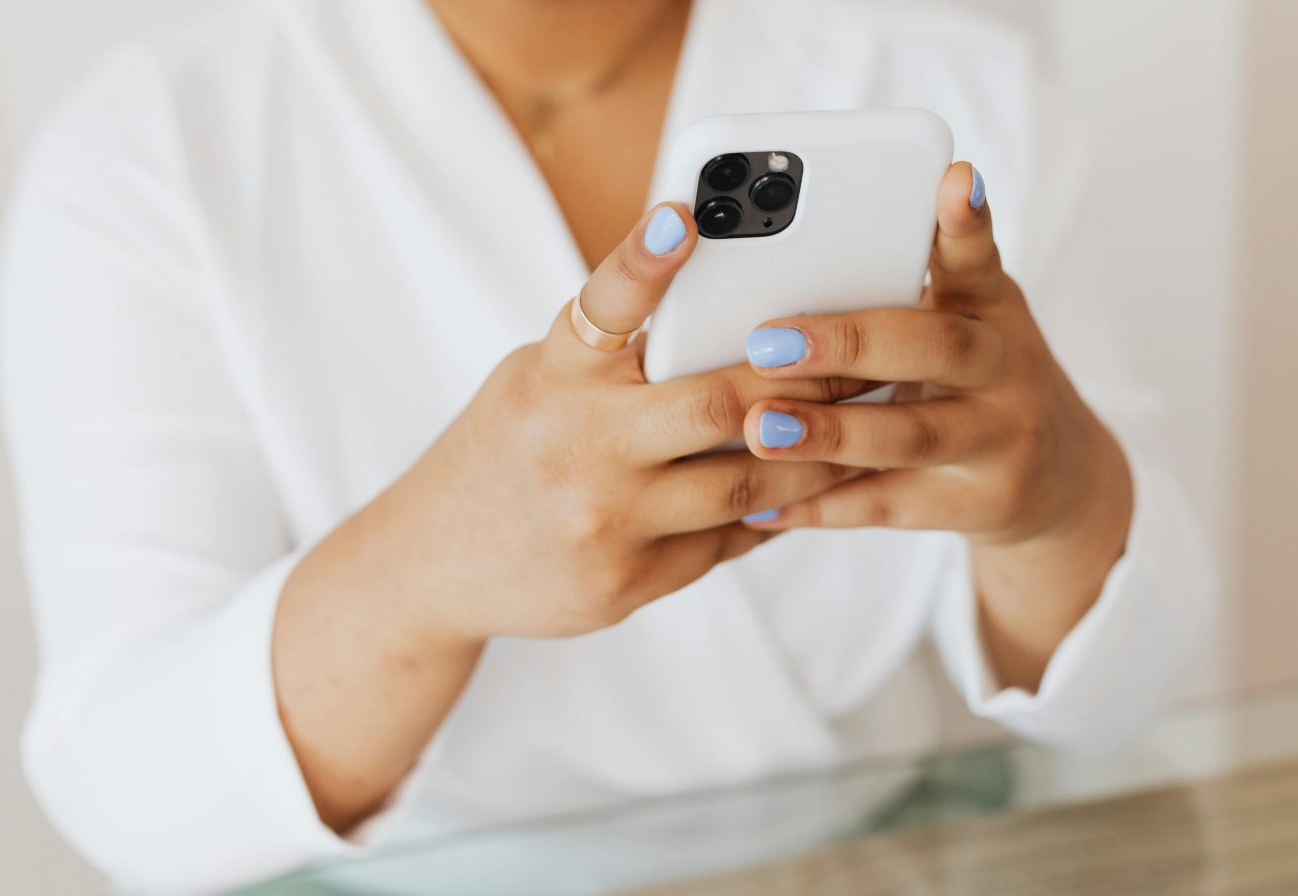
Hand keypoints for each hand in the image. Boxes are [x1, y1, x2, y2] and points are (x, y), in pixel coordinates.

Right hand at [304, 203, 865, 645]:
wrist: (433, 565)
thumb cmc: (505, 448)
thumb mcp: (538, 380)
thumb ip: (615, 356)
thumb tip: (729, 317)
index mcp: (553, 377)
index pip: (601, 306)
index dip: (642, 259)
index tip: (684, 214)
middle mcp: (578, 446)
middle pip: (717, 404)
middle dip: (804, 380)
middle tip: (864, 356)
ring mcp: (605, 522)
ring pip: (746, 484)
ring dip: (815, 455)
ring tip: (863, 427)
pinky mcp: (627, 583)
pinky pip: (727, 540)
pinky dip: (774, 511)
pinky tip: (811, 488)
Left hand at [737, 163, 1132, 554]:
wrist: (1058, 480)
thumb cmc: (975, 378)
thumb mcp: (963, 320)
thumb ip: (899, 289)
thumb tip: (773, 264)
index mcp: (991, 307)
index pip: (977, 256)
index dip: (966, 222)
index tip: (954, 178)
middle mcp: (1005, 367)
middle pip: (934, 347)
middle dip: (848, 343)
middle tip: (767, 342)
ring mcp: (999, 440)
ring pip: (910, 435)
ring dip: (830, 433)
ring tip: (760, 428)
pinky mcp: (979, 504)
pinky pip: (890, 505)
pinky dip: (823, 505)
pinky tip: (763, 505)